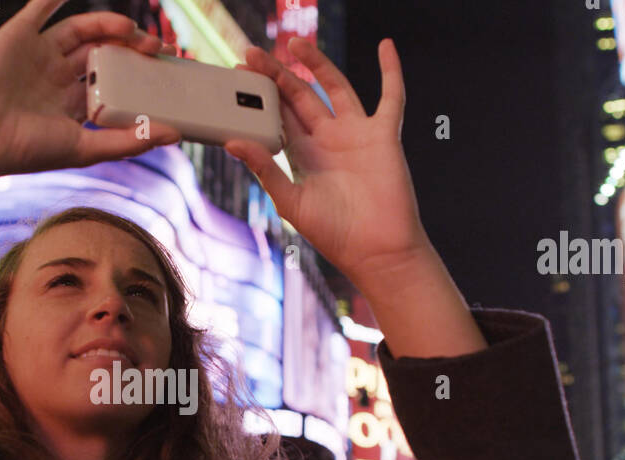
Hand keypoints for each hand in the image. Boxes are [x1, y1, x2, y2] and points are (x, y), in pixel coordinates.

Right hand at [0, 0, 181, 176]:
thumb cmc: (27, 150)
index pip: (111, 83)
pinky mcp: (18, 36)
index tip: (166, 69)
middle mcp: (55, 79)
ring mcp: (37, 56)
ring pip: (80, 31)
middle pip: (101, 54)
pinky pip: (39, 9)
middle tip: (157, 47)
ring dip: (108, 25)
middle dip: (130, 48)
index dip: (137, 74)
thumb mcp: (86, 148)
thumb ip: (130, 140)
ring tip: (131, 28)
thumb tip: (176, 135)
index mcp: (70, 105)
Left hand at [225, 38, 429, 279]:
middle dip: (277, 75)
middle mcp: (327, 140)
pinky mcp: (383, 135)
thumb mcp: (291, 202)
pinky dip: (391, 71)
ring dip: (317, 64)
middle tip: (254, 52)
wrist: (376, 251)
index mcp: (302, 156)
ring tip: (296, 42)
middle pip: (299, 97)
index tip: (239, 72)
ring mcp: (355, 134)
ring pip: (334, 88)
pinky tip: (386, 46)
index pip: (277, 116)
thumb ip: (265, 170)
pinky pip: (391, 97)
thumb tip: (233, 142)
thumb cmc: (334, 234)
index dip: (259, 94)